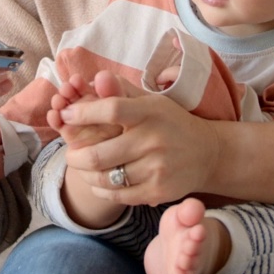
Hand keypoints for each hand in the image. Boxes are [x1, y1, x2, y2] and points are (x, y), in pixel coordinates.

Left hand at [56, 72, 223, 206]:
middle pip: (99, 154)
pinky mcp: (158, 191)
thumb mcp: (151, 101)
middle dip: (74, 156)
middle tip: (70, 154)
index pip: (110, 110)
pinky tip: (99, 182)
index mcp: (149, 112)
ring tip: (82, 167)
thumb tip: (96, 78)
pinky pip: (118, 195)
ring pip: (105, 177)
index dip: (82, 114)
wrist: (207, 153)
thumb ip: (121, 90)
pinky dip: (102, 189)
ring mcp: (156, 168)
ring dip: (86, 174)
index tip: (65, 116)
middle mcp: (153, 140)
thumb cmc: (170, 122)